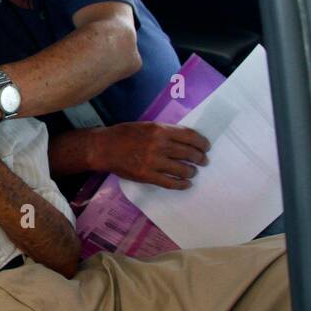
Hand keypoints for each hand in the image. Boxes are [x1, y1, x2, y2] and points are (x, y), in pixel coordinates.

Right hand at [89, 122, 209, 188]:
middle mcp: (159, 145)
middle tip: (203, 161)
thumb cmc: (124, 134)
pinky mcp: (147, 176)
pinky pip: (170, 182)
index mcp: (160, 130)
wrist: (103, 148)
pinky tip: (186, 184)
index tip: (206, 147)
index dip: (201, 143)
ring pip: (182, 169)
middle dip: (200, 158)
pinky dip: (181, 184)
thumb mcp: (147, 126)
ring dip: (191, 171)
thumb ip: (165, 131)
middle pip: (188, 153)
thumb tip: (185, 139)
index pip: (189, 136)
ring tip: (192, 172)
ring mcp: (153, 162)